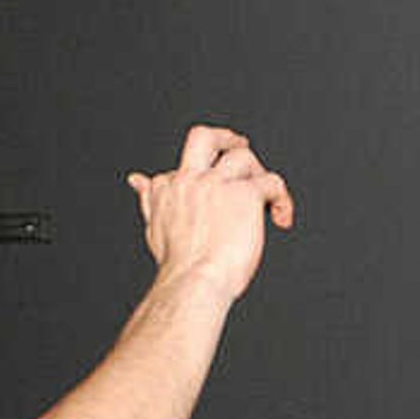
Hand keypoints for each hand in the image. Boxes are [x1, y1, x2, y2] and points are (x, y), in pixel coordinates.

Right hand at [129, 125, 295, 299]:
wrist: (194, 281)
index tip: (210, 197)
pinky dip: (282, 197)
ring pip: (243, 156)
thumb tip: (137, 180)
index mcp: (167, 188)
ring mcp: (217, 184)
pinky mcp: (244, 194)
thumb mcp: (154, 228)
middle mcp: (190, 179)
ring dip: (259, 174)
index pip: (182, 169)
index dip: (198, 180)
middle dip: (224, 138)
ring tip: (268, 199)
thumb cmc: (179, 267)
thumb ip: (150, 200)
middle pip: (203, 137)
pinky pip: (271, 181)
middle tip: (240, 146)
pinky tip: (282, 217)